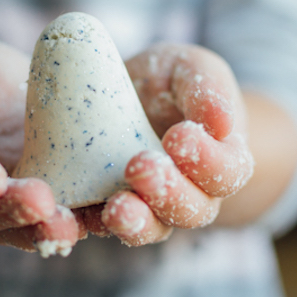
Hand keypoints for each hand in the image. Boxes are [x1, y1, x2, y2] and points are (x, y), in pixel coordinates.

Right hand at [0, 41, 80, 254]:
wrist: (3, 100)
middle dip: (10, 211)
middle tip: (40, 204)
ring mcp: (1, 204)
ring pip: (16, 228)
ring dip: (42, 231)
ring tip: (69, 227)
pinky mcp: (39, 205)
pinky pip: (52, 222)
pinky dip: (75, 225)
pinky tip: (99, 220)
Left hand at [84, 44, 254, 245]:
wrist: (128, 94)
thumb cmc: (171, 81)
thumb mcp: (191, 70)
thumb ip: (206, 91)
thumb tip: (222, 122)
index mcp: (219, 159)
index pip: (226, 171)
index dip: (207, 160)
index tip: (179, 134)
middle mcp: (190, 193)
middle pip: (191, 210)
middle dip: (168, 194)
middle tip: (141, 167)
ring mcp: (149, 206)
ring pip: (149, 227)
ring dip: (134, 222)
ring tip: (116, 208)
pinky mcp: (105, 207)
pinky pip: (98, 224)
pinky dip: (84, 224)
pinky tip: (70, 215)